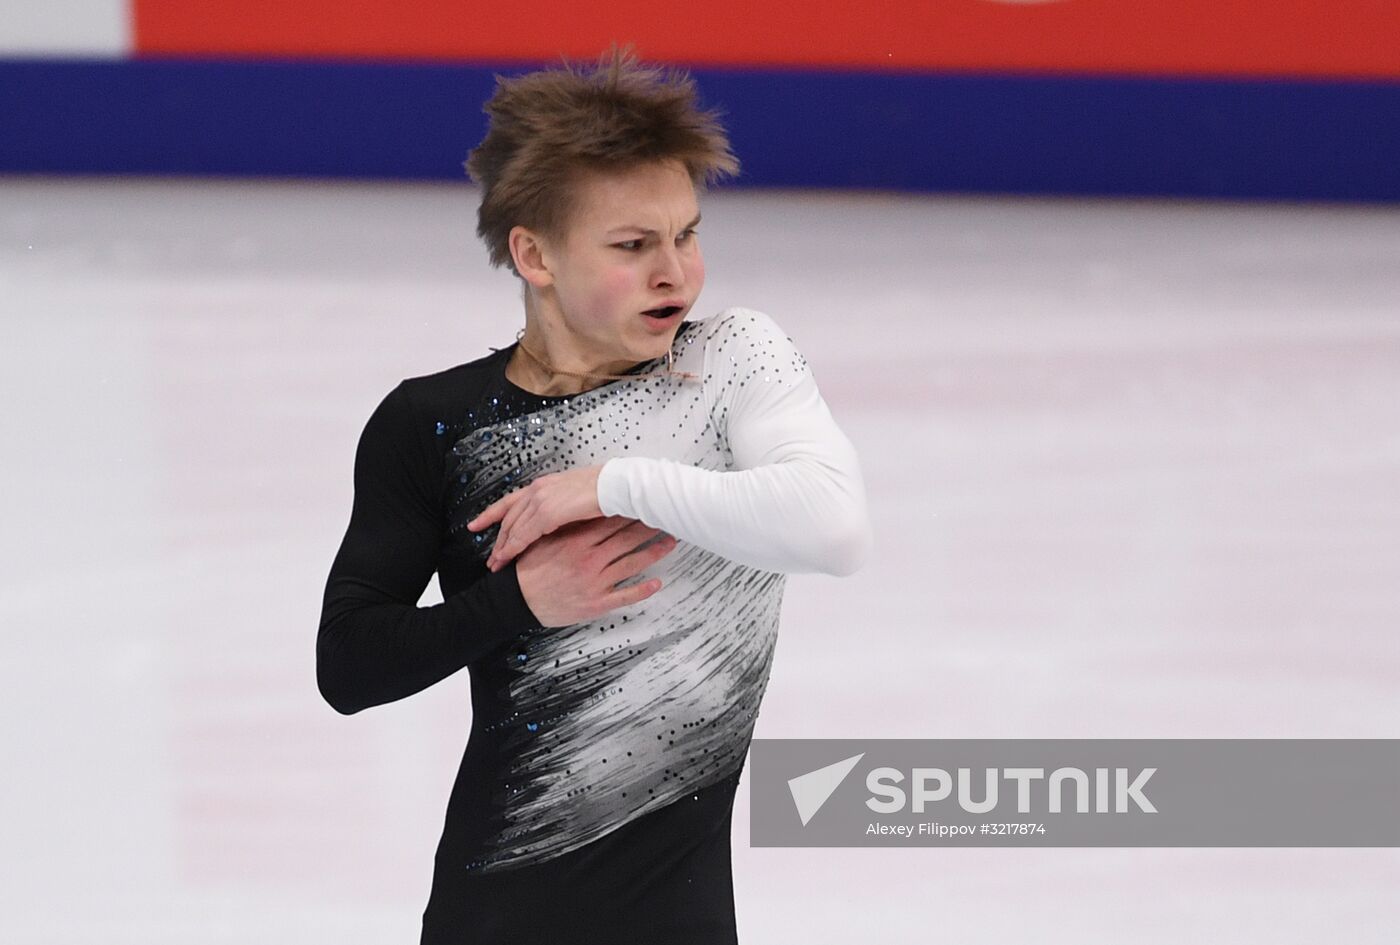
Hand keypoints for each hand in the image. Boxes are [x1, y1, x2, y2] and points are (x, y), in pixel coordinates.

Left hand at [468, 465, 604, 571]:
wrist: (618, 486)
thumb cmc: (606, 492)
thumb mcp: (575, 497)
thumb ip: (560, 507)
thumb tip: (555, 523)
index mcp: (543, 485)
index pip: (510, 501)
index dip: (490, 514)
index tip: (477, 524)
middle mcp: (537, 490)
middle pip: (507, 518)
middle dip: (496, 539)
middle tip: (489, 557)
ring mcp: (540, 500)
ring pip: (512, 528)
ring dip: (502, 548)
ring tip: (495, 565)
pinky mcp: (547, 513)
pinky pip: (523, 535)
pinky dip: (512, 548)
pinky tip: (507, 559)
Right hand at [514, 516, 677, 627]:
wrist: (516, 600)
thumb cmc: (529, 569)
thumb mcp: (543, 539)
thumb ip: (565, 526)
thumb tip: (584, 510)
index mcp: (576, 540)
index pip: (611, 520)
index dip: (631, 510)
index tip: (646, 501)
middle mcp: (590, 558)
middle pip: (626, 538)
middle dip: (648, 526)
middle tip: (666, 516)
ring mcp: (595, 581)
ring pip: (632, 563)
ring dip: (654, 552)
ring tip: (671, 542)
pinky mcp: (597, 603)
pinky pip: (625, 596)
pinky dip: (644, 590)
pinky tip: (658, 582)